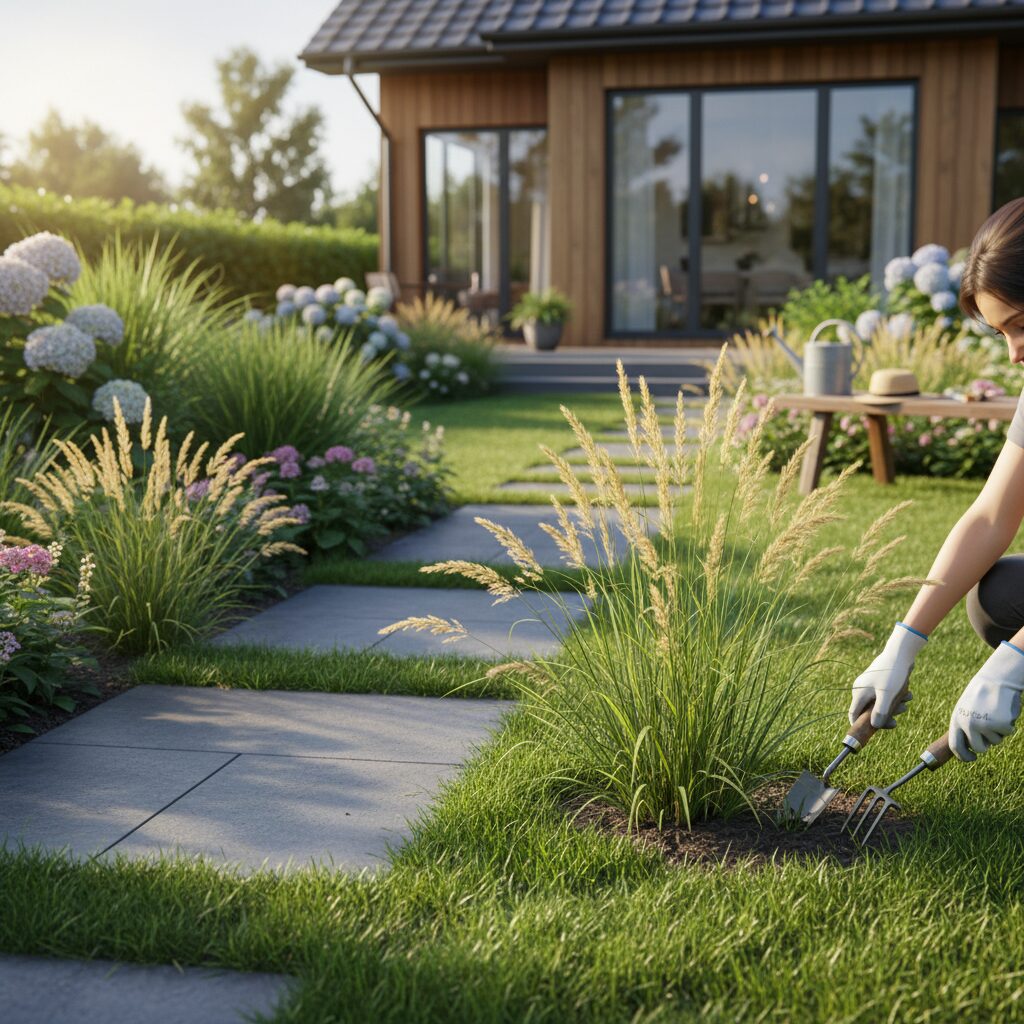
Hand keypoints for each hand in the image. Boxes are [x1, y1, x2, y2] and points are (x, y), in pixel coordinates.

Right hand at [849, 623, 926, 728]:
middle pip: (869, 711)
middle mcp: (861, 689)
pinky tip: (907, 694)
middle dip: (885, 715)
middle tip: (899, 716)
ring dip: (894, 706)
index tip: (870, 734)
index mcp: (859, 693)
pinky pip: (885, 696)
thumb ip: (880, 712)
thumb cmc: (892, 673)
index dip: (859, 726)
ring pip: (880, 704)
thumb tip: (874, 726)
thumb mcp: (887, 695)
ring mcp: (869, 686)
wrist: (900, 652)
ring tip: (907, 700)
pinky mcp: (878, 682)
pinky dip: (895, 698)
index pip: (853, 714)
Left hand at [949, 642, 1023, 760]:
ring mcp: (985, 725)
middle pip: (979, 748)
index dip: (964, 756)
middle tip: (990, 734)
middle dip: (986, 745)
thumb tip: (966, 747)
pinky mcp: (1001, 724)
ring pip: (995, 741)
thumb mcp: (965, 709)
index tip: (972, 758)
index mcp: (957, 720)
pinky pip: (1007, 733)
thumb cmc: (980, 695)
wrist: (996, 679)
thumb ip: (964, 726)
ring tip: (995, 713)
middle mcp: (969, 725)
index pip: (955, 746)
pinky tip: (1004, 712)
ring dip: (998, 731)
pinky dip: (1008, 725)